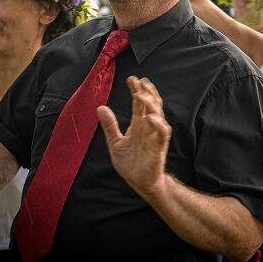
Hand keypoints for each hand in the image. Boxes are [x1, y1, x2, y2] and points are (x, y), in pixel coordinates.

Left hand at [97, 76, 171, 197]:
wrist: (138, 182)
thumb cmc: (130, 163)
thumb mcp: (115, 142)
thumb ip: (109, 125)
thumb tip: (100, 108)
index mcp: (138, 124)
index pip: (139, 104)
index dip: (136, 90)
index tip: (132, 79)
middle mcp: (148, 127)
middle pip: (151, 104)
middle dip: (147, 92)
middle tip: (139, 81)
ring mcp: (154, 135)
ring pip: (158, 114)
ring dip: (151, 104)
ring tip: (141, 95)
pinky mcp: (159, 147)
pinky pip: (162, 133)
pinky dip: (158, 124)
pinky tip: (151, 117)